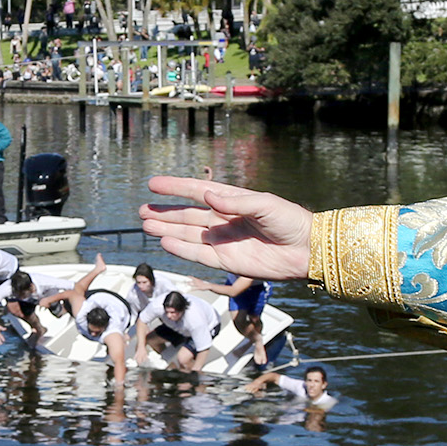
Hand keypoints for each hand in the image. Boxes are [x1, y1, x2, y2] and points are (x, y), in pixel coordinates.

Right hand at [141, 176, 313, 282]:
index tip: (153, 184)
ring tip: (146, 225)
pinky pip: (198, 255)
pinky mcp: (226, 261)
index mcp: (231, 201)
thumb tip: (207, 196)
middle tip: (142, 210)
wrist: (305, 249)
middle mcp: (222, 220)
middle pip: (186, 216)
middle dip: (164, 213)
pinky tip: (165, 243)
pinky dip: (181, 249)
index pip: (196, 191)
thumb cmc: (288, 220)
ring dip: (167, 230)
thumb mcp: (263, 204)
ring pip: (187, 235)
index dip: (175, 188)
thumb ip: (234, 201)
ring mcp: (222, 241)